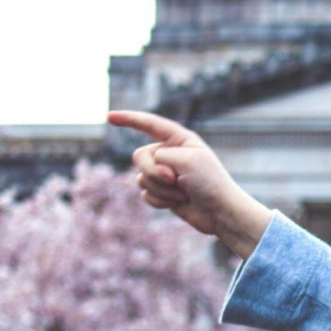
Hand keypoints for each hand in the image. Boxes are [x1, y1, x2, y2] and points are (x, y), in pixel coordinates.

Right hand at [110, 110, 243, 235]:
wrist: (220, 213)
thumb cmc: (209, 182)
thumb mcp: (186, 159)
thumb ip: (159, 156)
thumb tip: (146, 172)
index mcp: (180, 140)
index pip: (150, 125)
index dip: (129, 119)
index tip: (109, 117)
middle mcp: (170, 154)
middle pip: (139, 156)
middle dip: (153, 170)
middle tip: (174, 179)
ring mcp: (165, 174)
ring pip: (141, 178)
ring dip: (161, 189)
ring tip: (182, 194)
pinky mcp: (163, 193)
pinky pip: (146, 194)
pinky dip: (160, 200)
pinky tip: (177, 203)